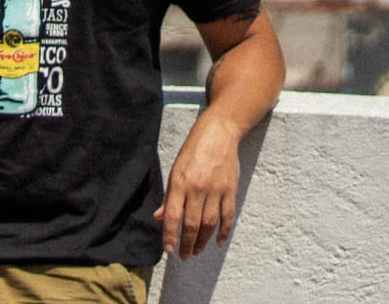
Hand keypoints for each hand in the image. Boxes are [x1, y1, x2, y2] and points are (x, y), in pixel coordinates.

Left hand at [155, 116, 241, 258]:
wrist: (217, 135)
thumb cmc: (192, 152)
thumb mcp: (175, 170)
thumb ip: (169, 196)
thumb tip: (160, 217)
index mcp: (180, 183)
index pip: (173, 216)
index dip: (170, 235)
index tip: (169, 249)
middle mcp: (198, 189)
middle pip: (192, 224)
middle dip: (186, 243)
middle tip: (183, 256)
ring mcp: (216, 190)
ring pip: (209, 224)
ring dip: (202, 241)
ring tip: (196, 251)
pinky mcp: (230, 190)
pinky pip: (227, 216)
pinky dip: (224, 232)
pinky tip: (218, 242)